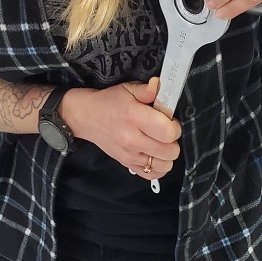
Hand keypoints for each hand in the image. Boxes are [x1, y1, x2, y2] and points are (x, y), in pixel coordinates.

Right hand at [64, 78, 181, 181]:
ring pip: (165, 165)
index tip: (169, 119)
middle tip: (164, 129)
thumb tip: (160, 85)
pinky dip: (159, 166)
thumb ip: (147, 90)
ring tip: (159, 141)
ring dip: (167, 154)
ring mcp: (130, 156)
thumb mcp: (128, 89)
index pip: (168, 132)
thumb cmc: (109, 101)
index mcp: (134, 117)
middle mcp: (132, 140)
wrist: (87, 117)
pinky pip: (153, 175)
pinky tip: (155, 154)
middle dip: (173, 139)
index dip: (175, 125)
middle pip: (170, 151)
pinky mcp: (127, 165)